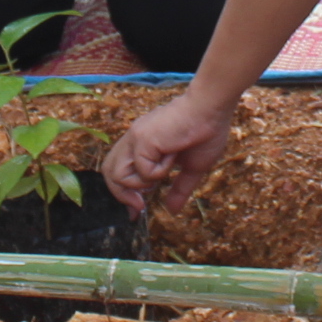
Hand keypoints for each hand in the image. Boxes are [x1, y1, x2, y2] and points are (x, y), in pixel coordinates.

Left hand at [105, 91, 236, 214]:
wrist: (211, 110)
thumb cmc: (206, 132)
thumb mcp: (192, 168)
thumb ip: (179, 188)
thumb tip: (172, 211)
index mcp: (142, 144)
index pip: (119, 170)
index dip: (123, 194)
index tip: (137, 210)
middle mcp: (133, 140)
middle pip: (109, 173)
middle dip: (122, 195)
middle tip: (140, 206)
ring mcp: (135, 138)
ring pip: (117, 174)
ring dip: (141, 183)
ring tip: (163, 171)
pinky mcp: (141, 139)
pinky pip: (142, 171)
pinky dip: (159, 171)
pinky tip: (173, 155)